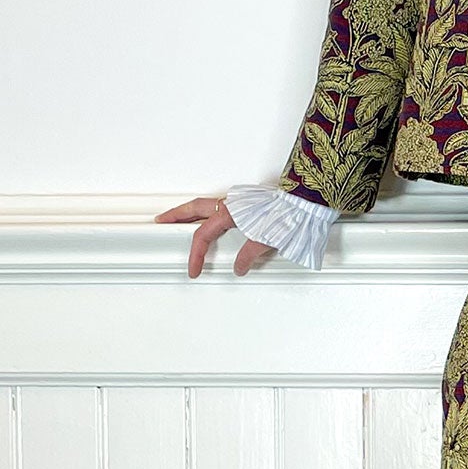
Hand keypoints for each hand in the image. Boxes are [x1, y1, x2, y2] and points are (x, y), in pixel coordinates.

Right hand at [154, 194, 278, 278]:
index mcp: (230, 212)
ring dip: (192, 211)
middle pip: (194, 208)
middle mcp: (231, 203)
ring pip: (207, 204)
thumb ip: (248, 254)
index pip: (203, 235)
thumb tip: (239, 266)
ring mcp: (239, 200)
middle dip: (176, 216)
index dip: (196, 255)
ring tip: (182, 219)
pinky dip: (210, 211)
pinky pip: (221, 205)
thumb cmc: (289, 213)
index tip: (194, 269)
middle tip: (162, 221)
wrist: (306, 199)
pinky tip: (212, 218)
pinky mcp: (249, 201)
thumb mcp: (266, 240)